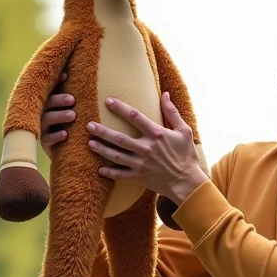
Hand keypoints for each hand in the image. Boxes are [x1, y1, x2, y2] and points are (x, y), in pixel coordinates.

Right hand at [40, 73, 74, 160]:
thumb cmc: (70, 122)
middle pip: (47, 103)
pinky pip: (47, 139)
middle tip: (72, 99)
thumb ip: (72, 95)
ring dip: (59, 116)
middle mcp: (42, 113)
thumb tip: (76, 75)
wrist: (66, 148)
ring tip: (72, 115)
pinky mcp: (44, 143)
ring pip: (46, 120)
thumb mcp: (71, 108)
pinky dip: (56, 136)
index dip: (56, 82)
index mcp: (48, 102)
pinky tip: (65, 134)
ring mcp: (42, 127)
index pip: (50, 89)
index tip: (66, 76)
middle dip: (59, 100)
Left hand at [87, 93, 208, 204]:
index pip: (135, 116)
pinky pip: (120, 174)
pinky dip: (109, 173)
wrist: (187, 182)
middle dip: (102, 131)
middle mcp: (146, 148)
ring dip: (101, 149)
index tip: (108, 101)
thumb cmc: (186, 155)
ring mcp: (141, 163)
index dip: (120, 108)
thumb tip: (165, 94)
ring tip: (90, 143)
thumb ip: (172, 112)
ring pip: (115, 156)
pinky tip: (99, 169)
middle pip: (119, 138)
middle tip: (89, 125)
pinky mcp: (139, 176)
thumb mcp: (184, 131)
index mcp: (156, 134)